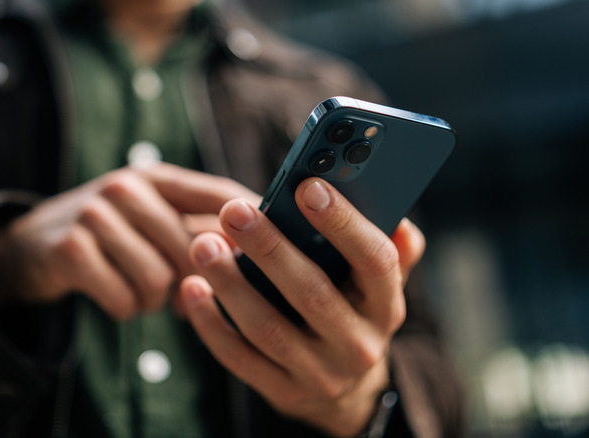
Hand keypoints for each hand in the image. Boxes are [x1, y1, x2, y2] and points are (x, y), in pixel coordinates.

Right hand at [0, 163, 257, 319]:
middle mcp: (127, 186)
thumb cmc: (108, 236)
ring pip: (160, 279)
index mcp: (157, 177)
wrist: (27, 247)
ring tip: (140, 290)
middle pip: (194, 249)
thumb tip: (261, 253)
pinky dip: (125, 308)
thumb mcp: (150, 218)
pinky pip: (125, 299)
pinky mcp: (71, 249)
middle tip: (180, 293)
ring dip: (154, 300)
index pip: (221, 194)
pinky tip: (113, 294)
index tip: (279, 251)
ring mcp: (96, 213)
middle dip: (192, 282)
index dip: (253, 223)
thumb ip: (197, 229)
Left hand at [179, 177, 424, 435]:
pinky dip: (211, 322)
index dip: (343, 223)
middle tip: (234, 211)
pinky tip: (192, 287)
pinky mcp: (282, 392)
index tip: (307, 187)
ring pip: (268, 327)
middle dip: (270, 248)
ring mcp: (319, 374)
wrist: (344, 391)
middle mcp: (358, 345)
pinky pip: (239, 357)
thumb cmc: (352, 312)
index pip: (375, 261)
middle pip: (312, 292)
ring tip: (203, 244)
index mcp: (386, 306)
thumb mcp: (377, 285)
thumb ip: (391, 249)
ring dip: (231, 283)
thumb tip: (396, 216)